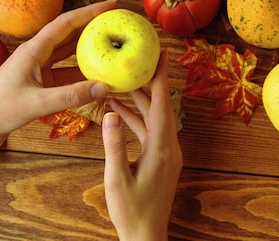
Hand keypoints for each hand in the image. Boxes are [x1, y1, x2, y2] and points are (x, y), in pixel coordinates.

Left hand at [0, 0, 116, 150]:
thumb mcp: (36, 103)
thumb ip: (71, 95)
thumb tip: (103, 87)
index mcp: (33, 50)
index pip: (66, 23)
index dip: (90, 12)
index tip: (111, 6)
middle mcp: (36, 55)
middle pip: (70, 34)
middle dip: (93, 26)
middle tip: (117, 22)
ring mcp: (38, 69)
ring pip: (69, 53)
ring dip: (89, 49)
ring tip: (112, 45)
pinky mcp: (39, 83)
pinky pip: (66, 72)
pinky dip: (82, 73)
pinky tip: (97, 77)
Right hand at [102, 52, 182, 240]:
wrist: (145, 236)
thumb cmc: (132, 211)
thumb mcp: (117, 179)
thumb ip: (113, 146)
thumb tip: (110, 114)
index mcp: (162, 148)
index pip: (163, 105)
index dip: (161, 78)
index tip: (162, 55)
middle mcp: (168, 146)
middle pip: (160, 106)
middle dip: (150, 81)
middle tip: (140, 58)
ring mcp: (165, 152)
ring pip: (152, 118)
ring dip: (138, 100)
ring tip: (122, 79)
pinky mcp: (159, 158)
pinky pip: (147, 131)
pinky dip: (134, 119)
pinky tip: (118, 109)